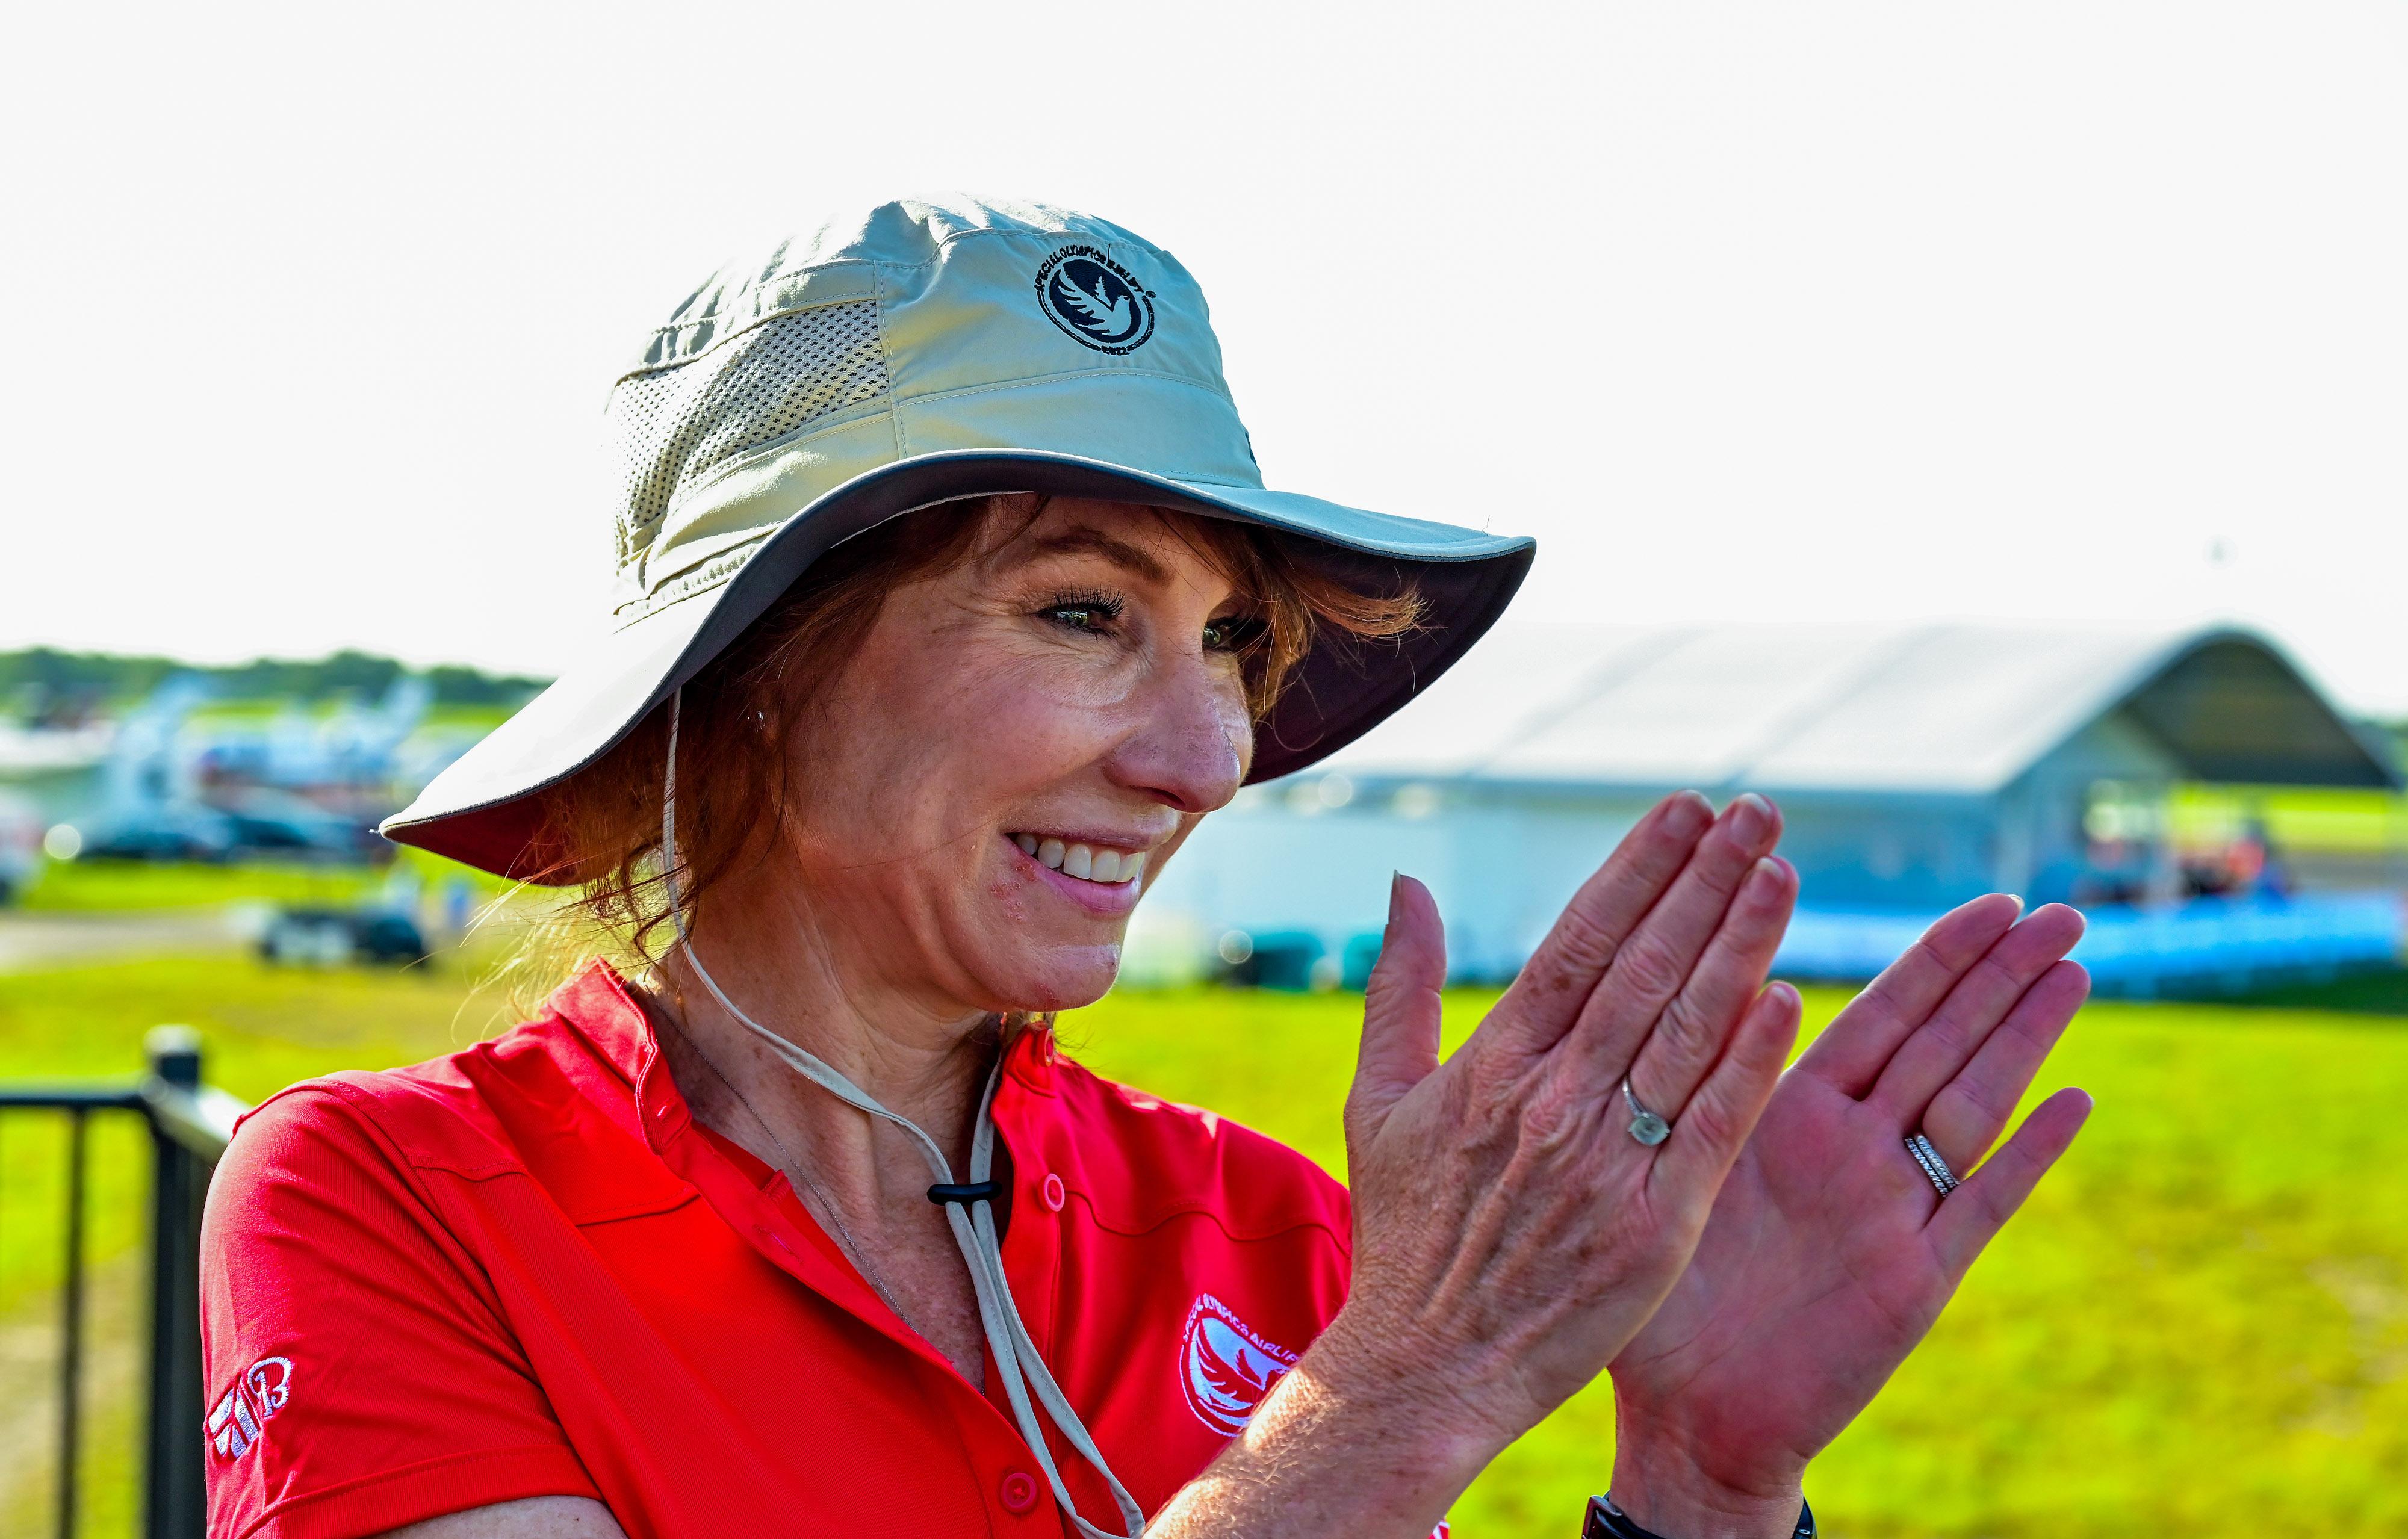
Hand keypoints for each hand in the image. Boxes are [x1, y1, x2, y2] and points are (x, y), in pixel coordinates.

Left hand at [1606, 895, 2094, 1537]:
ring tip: (2075, 971)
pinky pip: (1980, 1206)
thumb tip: (1696, 979)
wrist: (1684, 1414)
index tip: (1994, 900)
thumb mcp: (1669, 1169)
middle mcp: (1851, 1151)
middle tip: (2064, 912)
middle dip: (2001, 979)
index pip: (1882, 1017)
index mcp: (1790, 1114)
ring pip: (1973, 1106)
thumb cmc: (1655, 1294)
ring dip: (2024, 1041)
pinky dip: (2027, 1154)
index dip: (1939, 960)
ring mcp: (1891, 1211)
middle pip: (1943, 1044)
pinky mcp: (1916, 1279)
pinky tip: (2074, 1099)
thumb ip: (1698, 1087)